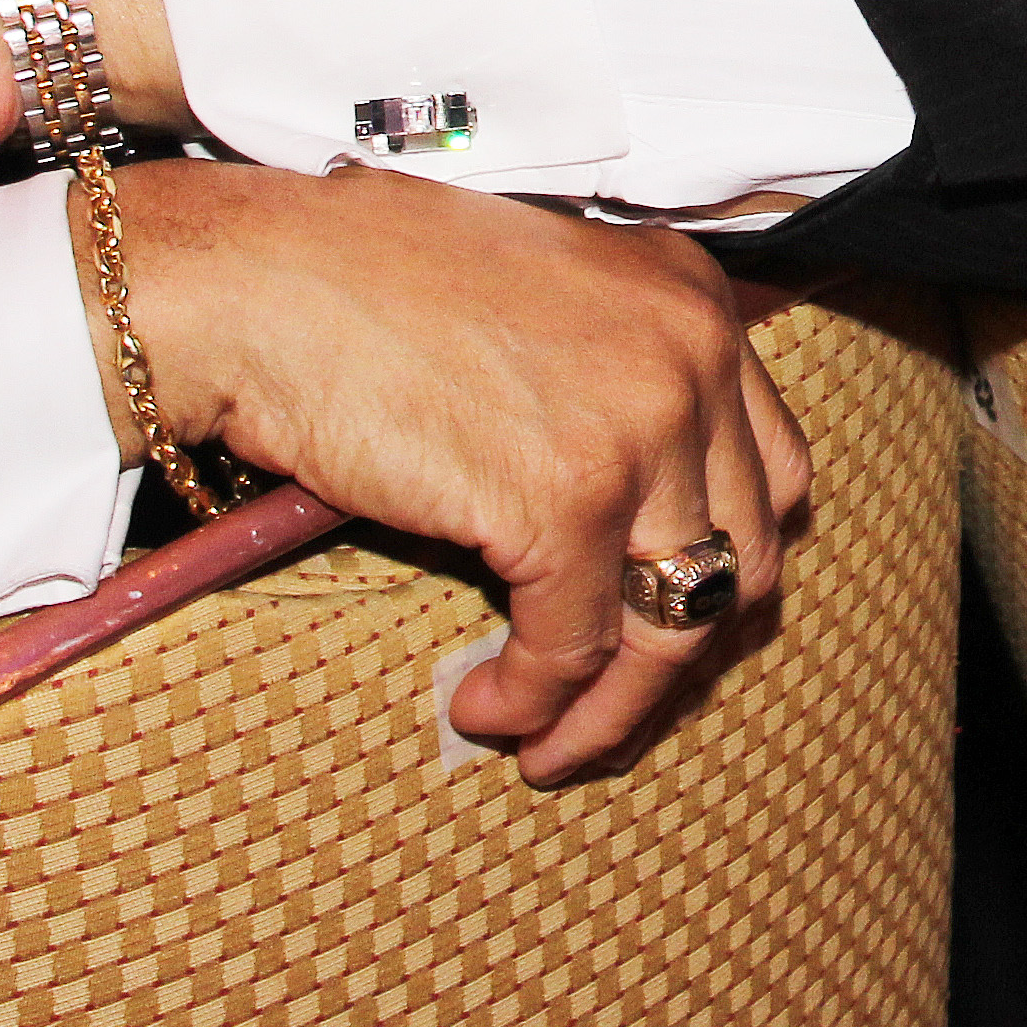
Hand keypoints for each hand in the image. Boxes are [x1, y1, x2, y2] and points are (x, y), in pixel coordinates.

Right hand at [112, 162, 811, 782]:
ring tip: (549, 744)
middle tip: (611, 706)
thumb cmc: (364, 289)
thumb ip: (613, 378)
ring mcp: (641, 426)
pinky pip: (575, 644)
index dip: (726, 568)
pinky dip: (535, 698)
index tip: (667, 624)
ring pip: (674, 620)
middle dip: (680, 655)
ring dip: (612, 706)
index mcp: (696, 297)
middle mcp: (693, 352)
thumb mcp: (544, 303)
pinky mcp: (567, 498)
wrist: (257, 282)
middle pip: (742, 554)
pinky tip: (484, 710)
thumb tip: (635, 525)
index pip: (768, 469)